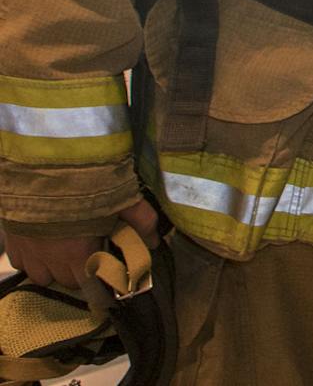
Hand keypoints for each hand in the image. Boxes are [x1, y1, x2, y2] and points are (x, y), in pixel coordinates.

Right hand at [5, 197, 158, 289]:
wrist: (45, 164)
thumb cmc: (88, 183)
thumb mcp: (124, 200)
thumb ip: (142, 222)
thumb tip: (155, 242)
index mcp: (80, 254)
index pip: (91, 289)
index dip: (102, 291)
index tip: (109, 291)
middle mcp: (51, 260)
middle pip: (67, 282)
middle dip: (82, 274)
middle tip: (93, 256)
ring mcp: (28, 251)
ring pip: (40, 276)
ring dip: (54, 269)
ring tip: (66, 252)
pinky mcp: (12, 240)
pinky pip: (20, 262)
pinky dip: (31, 259)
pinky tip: (43, 244)